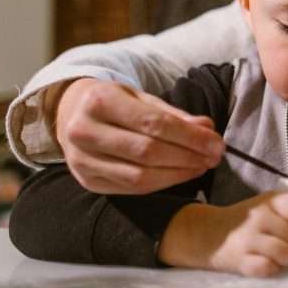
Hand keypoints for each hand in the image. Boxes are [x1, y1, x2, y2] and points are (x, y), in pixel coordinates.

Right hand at [54, 78, 223, 194]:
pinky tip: (180, 175)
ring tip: (201, 166)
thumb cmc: (113, 103)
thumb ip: (174, 114)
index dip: (189, 137)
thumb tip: (207, 128)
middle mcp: (84, 131)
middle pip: (147, 152)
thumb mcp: (140, 98)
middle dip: (188, 157)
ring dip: (178, 174)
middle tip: (215, 157)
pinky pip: (130, 189)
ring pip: (139, 176)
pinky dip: (161, 184)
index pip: (153, 123)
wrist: (70, 114)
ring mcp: (82, 160)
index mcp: (99, 101)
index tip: (216, 143)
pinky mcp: (86, 181)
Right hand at [159, 192, 287, 276]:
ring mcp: (249, 239)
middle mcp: (260, 217)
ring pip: (287, 255)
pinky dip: (273, 268)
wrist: (210, 234)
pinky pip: (269, 268)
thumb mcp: (268, 205)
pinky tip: (268, 263)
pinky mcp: (241, 261)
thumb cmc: (246, 221)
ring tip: (283, 257)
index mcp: (271, 201)